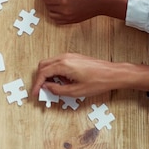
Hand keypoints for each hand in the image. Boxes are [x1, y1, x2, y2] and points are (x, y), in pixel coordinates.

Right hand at [31, 53, 148, 97]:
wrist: (113, 74)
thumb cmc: (98, 81)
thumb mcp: (76, 91)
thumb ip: (58, 90)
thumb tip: (47, 88)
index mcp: (64, 65)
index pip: (43, 73)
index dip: (37, 84)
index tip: (35, 92)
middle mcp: (65, 57)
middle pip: (43, 65)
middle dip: (40, 78)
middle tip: (41, 90)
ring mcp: (70, 56)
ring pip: (50, 63)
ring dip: (48, 75)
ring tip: (54, 88)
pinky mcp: (74, 57)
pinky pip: (58, 63)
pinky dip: (56, 72)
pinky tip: (62, 82)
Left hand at [39, 0, 127, 23]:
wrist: (102, 2)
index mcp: (64, 0)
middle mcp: (64, 11)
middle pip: (48, 6)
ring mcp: (68, 17)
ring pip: (52, 15)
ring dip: (50, 8)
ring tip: (55, 1)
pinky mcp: (72, 21)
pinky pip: (58, 21)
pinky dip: (56, 15)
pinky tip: (60, 9)